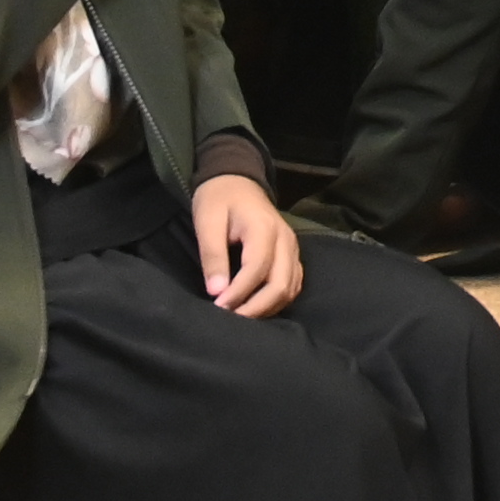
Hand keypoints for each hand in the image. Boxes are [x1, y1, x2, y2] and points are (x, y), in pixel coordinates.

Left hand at [193, 172, 302, 316]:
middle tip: (230, 320)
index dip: (239, 293)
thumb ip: (213, 256)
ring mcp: (292, 248)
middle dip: (256, 308)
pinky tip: (256, 307)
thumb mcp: (207, 221)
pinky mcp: (292, 255)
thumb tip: (216, 291)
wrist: (236, 180)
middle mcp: (285, 240)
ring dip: (267, 308)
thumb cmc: (218, 199)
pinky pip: (292, 284)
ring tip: (240, 317)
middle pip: (281, 284)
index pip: (257, 269)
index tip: (218, 307)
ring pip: (290, 288)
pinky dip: (276, 300)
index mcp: (264, 228)